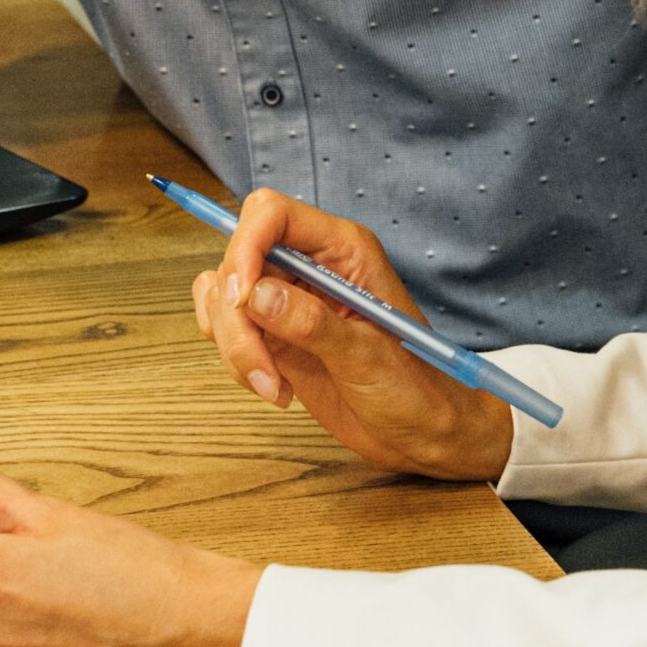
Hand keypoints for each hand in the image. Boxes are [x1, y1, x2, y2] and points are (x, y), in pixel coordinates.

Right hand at [193, 191, 512, 484]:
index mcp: (342, 250)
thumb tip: (257, 295)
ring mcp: (287, 300)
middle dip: (235, 313)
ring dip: (233, 343)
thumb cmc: (414, 388)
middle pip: (238, 258)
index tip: (242, 298)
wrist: (422, 432)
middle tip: (260, 365)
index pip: (272, 215)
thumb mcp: (369, 357)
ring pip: (224, 296)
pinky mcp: (272, 333)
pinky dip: (233, 357)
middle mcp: (309, 266)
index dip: (246, 246)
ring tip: (272, 385)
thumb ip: (313, 323)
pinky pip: (225, 326)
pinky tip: (273, 387)